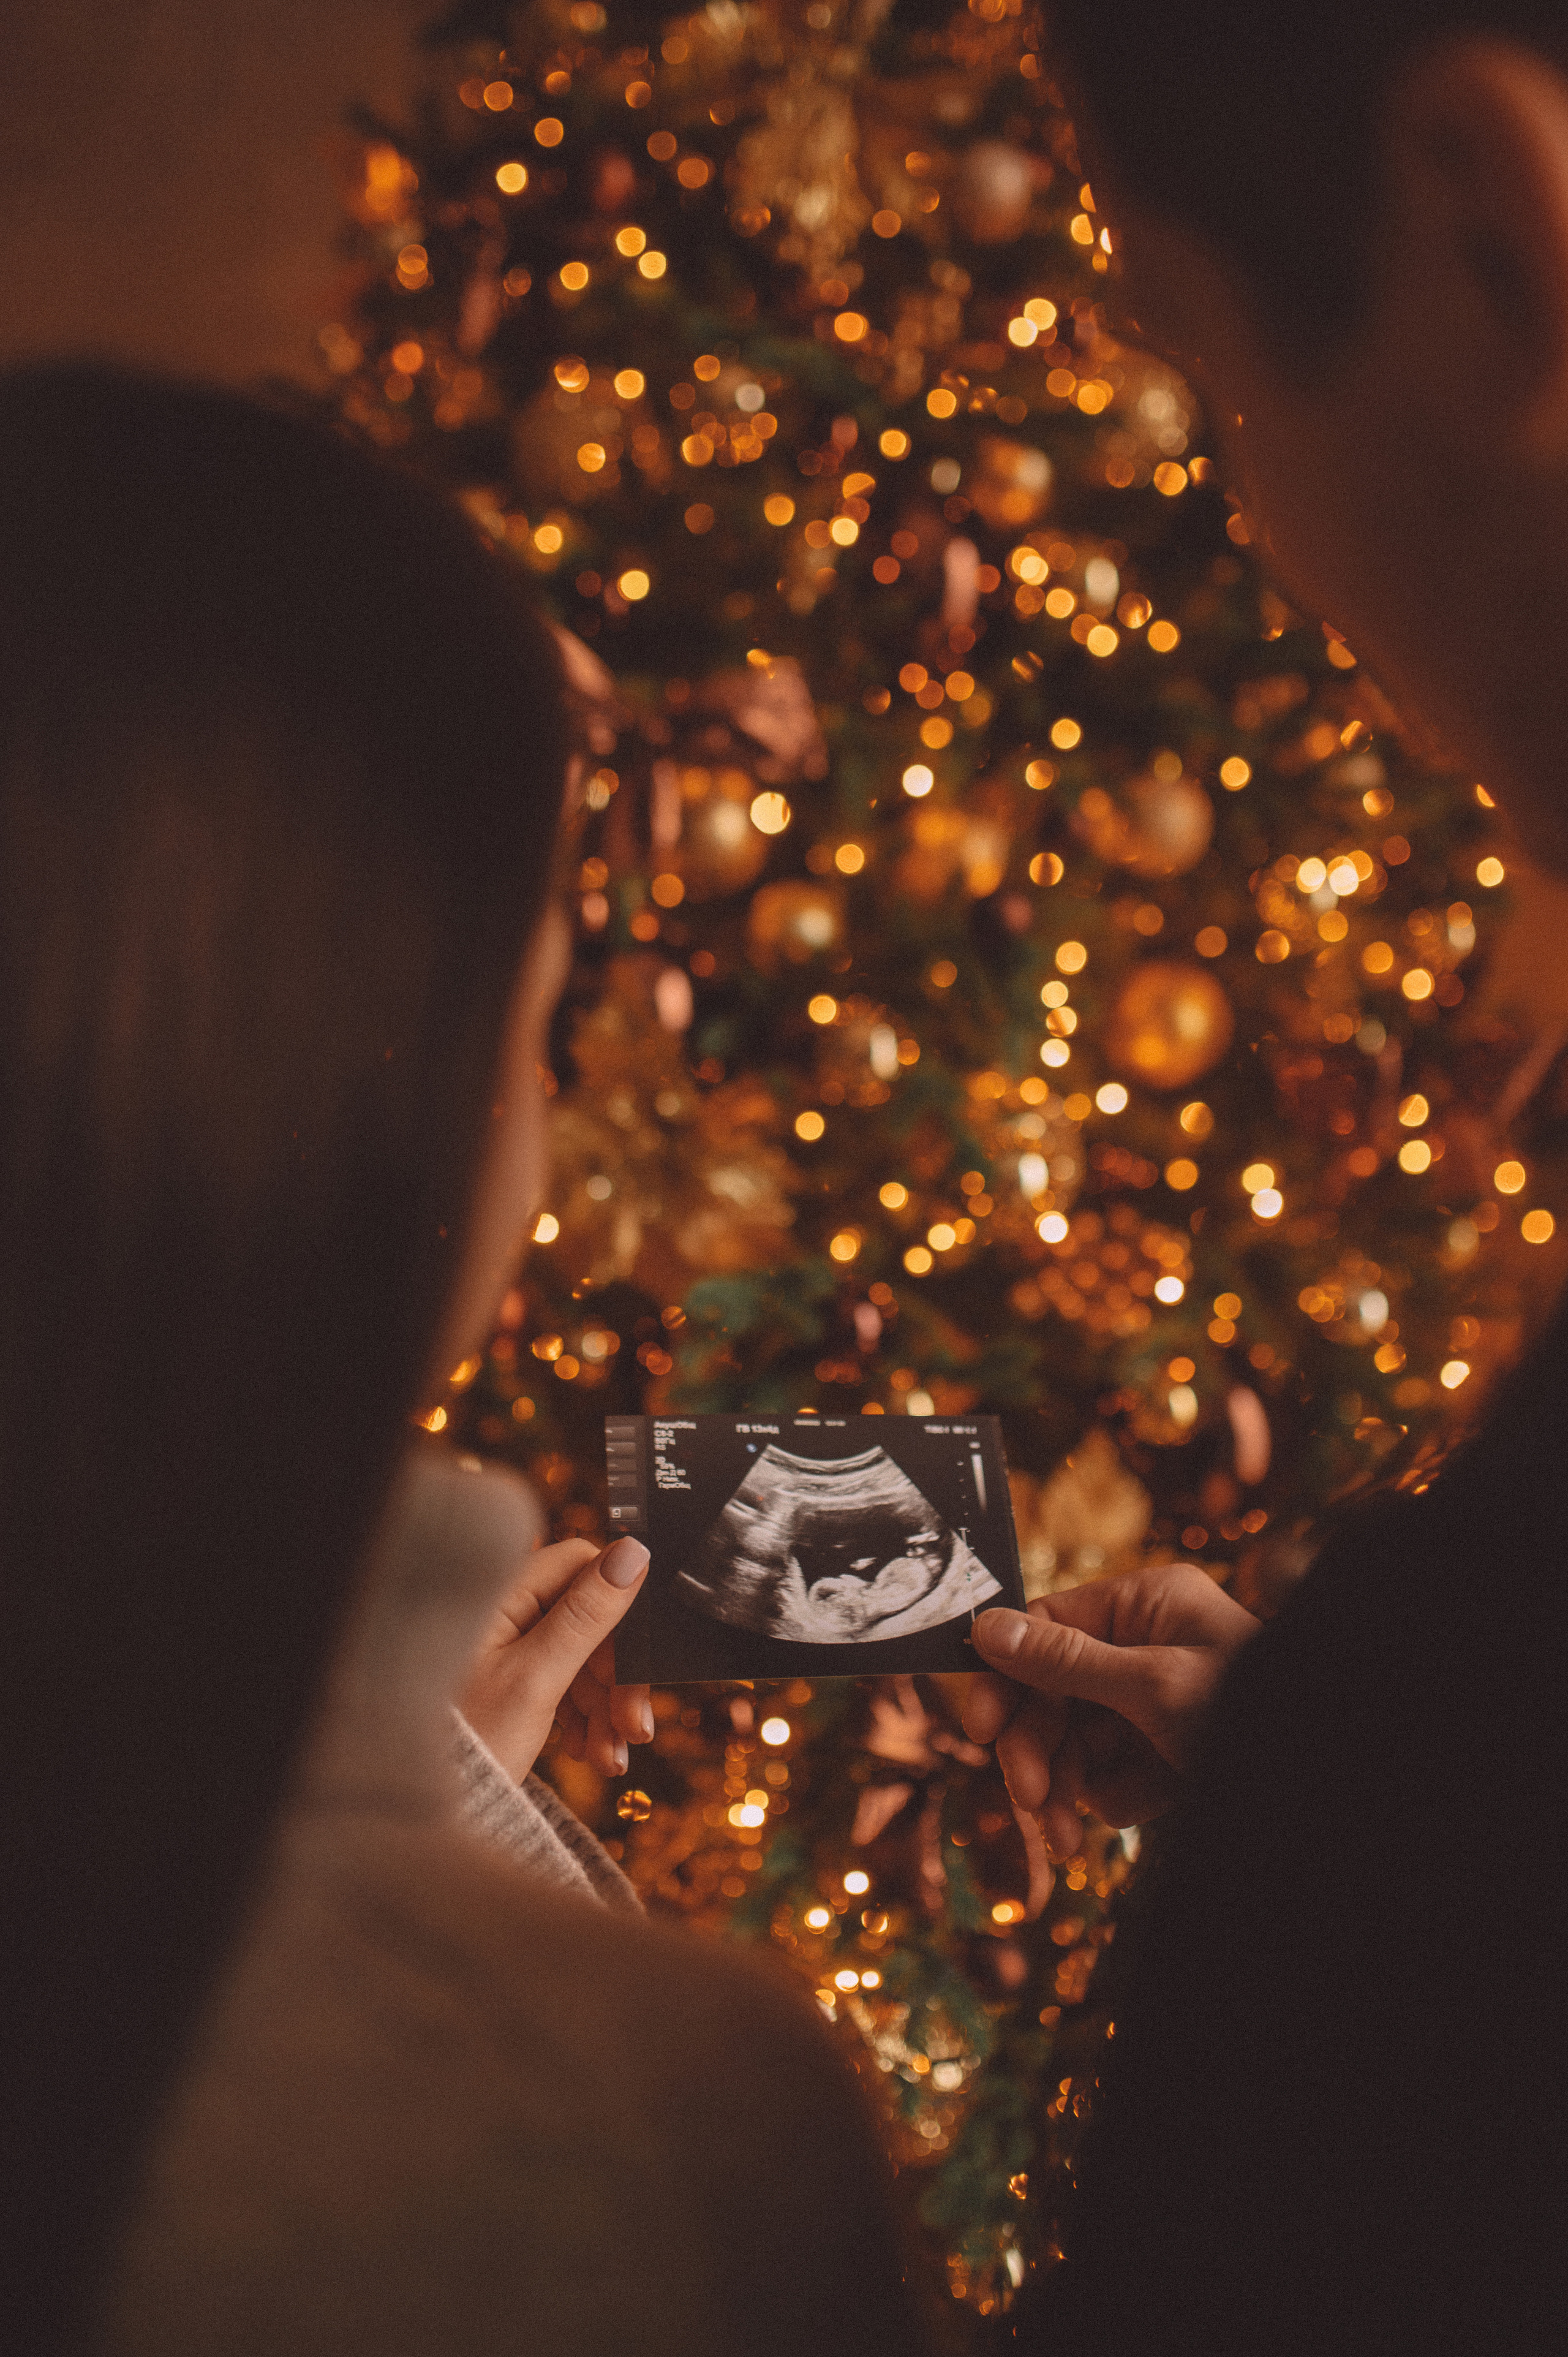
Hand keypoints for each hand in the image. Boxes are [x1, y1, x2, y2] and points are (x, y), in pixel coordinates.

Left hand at [458, 1535, 653, 1782]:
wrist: (418, 1803)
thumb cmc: (469, 1739)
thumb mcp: (536, 1679)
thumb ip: (586, 1615)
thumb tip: (636, 1551)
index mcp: (504, 1592)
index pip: (584, 1568)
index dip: (618, 1612)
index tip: (634, 1666)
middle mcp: (506, 1609)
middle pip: (589, 1618)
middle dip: (617, 1678)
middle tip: (635, 1730)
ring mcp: (508, 1644)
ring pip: (583, 1657)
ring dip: (606, 1707)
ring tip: (611, 1759)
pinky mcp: (512, 1677)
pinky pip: (565, 1682)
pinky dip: (585, 1717)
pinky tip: (591, 1753)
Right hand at [963, 1566, 1259, 1857]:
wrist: (1326, 1776)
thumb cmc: (1250, 1707)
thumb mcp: (1152, 1684)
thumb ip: (1065, 1660)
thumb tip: (985, 1626)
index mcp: (1145, 1606)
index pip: (1047, 1628)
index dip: (1007, 1678)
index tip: (980, 1727)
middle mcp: (1147, 1646)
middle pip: (1054, 1692)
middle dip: (1040, 1750)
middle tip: (1034, 1799)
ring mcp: (1158, 1701)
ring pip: (1078, 1740)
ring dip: (1069, 1787)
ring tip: (1070, 1837)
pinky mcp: (1169, 1751)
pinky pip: (1114, 1772)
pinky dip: (1120, 1796)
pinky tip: (1147, 1808)